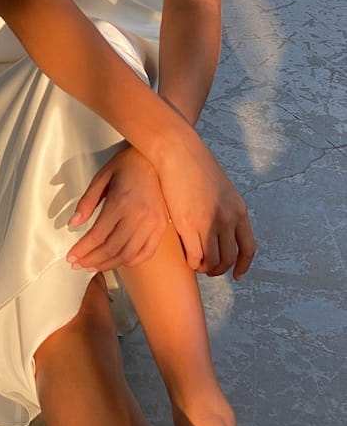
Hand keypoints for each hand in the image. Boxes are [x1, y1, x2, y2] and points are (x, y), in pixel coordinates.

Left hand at [66, 146, 167, 271]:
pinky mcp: (162, 226)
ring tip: (93, 266)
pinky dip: (131, 261)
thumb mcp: (101, 178)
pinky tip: (117, 262)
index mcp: (120, 202)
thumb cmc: (125, 165)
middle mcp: (138, 216)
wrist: (154, 158)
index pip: (97, 235)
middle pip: (112, 248)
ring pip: (128, 254)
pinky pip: (147, 252)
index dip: (82, 249)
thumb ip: (86, 202)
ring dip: (108, 265)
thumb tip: (73, 224)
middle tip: (78, 264)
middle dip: (91, 260)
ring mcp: (153, 223)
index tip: (71, 257)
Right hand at [156, 132, 255, 278]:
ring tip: (196, 265)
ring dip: (205, 267)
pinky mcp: (187, 224)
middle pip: (229, 258)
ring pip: (212, 260)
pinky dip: (192, 262)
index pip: (248, 247)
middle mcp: (228, 219)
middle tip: (209, 269)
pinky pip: (194, 255)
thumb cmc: (194, 163)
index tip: (237, 274)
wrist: (178, 151)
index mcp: (238, 210)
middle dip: (220, 269)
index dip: (243, 265)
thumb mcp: (221, 187)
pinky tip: (187, 260)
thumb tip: (220, 223)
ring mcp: (208, 223)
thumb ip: (224, 207)